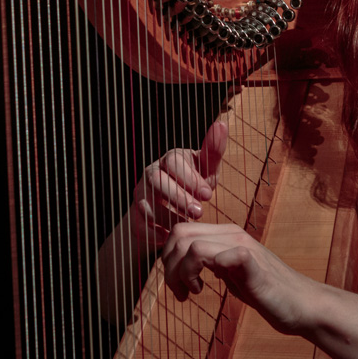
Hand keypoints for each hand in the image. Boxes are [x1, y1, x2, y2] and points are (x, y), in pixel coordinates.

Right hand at [131, 120, 227, 248]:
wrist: (174, 209)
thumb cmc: (195, 184)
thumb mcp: (207, 169)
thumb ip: (213, 150)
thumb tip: (221, 123)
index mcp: (171, 159)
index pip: (174, 161)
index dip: (190, 178)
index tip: (209, 195)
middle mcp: (152, 172)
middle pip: (157, 179)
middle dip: (178, 197)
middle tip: (199, 212)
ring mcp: (141, 193)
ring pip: (146, 202)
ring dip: (168, 215)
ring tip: (187, 224)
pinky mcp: (136, 214)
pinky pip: (141, 223)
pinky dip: (156, 231)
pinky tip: (172, 235)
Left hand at [161, 222, 317, 335]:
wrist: (301, 304)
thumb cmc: (268, 291)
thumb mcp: (232, 272)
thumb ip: (212, 262)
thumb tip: (186, 262)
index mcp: (226, 234)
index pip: (182, 231)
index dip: (168, 256)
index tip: (176, 282)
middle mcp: (233, 234)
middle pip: (180, 234)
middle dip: (169, 266)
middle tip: (180, 290)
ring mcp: (243, 247)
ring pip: (192, 246)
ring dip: (182, 273)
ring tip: (192, 292)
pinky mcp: (252, 264)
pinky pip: (220, 257)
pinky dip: (203, 273)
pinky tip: (206, 290)